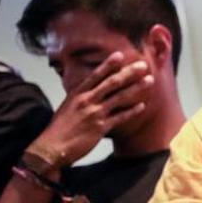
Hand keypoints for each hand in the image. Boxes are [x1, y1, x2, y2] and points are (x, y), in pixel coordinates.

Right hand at [29, 52, 151, 168]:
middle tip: (143, 65)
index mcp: (77, 94)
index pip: (95, 75)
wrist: (52, 147)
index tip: (120, 55)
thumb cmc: (59, 128)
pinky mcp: (101, 127)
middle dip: (129, 72)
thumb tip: (91, 91)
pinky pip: (120, 117)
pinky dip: (132, 111)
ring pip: (120, 97)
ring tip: (149, 80)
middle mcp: (87, 100)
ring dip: (136, 88)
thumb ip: (80, 98)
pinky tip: (142, 105)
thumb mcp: (67, 107)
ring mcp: (95, 113)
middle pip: (112, 82)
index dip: (108, 64)